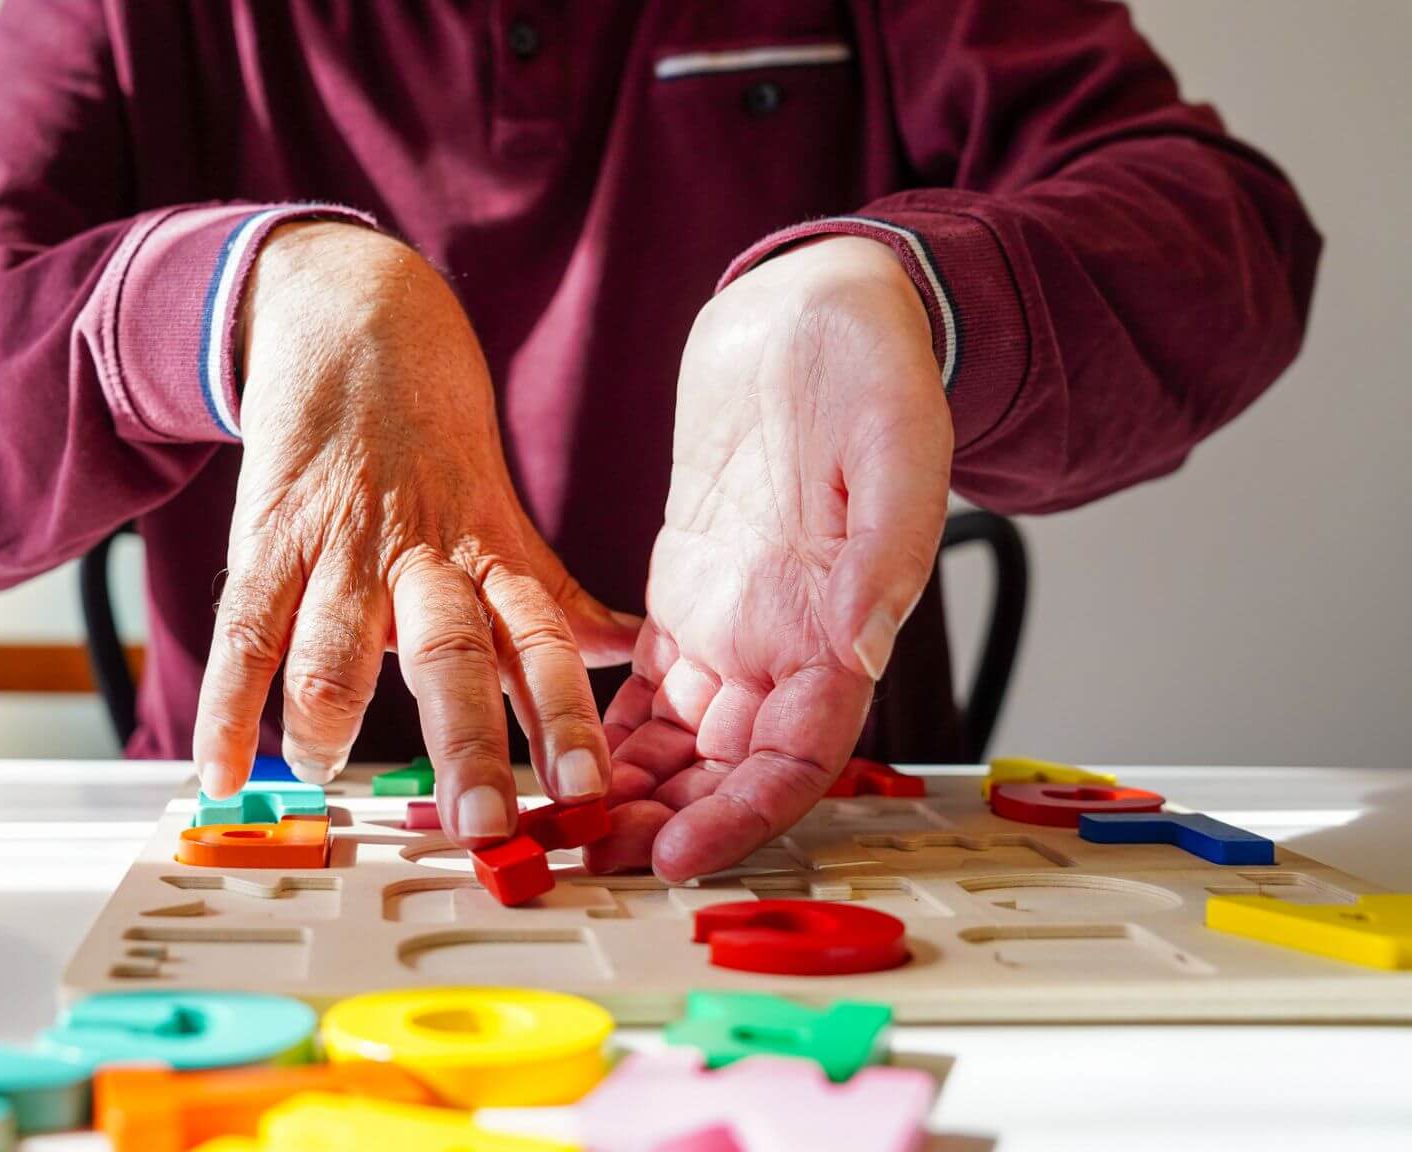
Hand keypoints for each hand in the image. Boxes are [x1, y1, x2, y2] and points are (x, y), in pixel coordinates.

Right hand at [194, 222, 640, 843]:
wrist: (352, 316)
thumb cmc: (436, 438)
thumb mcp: (504, 515)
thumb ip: (556, 597)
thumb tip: (637, 656)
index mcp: (489, 557)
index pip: (543, 644)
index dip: (567, 718)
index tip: (590, 794)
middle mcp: (423, 556)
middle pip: (451, 655)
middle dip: (467, 743)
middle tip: (482, 822)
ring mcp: (340, 546)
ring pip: (335, 643)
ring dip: (328, 716)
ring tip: (325, 772)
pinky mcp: (267, 535)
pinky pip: (244, 630)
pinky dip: (226, 705)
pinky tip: (218, 770)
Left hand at [588, 236, 952, 880]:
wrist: (810, 312)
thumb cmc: (868, 367)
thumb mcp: (896, 444)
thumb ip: (886, 551)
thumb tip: (865, 648)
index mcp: (839, 626)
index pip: (797, 760)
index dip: (740, 816)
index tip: (678, 851)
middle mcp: (783, 646)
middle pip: (722, 772)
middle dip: (658, 824)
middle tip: (579, 857)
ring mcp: (732, 627)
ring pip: (676, 747)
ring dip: (622, 794)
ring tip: (550, 825)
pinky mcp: (685, 595)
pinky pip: (641, 691)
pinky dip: (600, 732)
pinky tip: (547, 753)